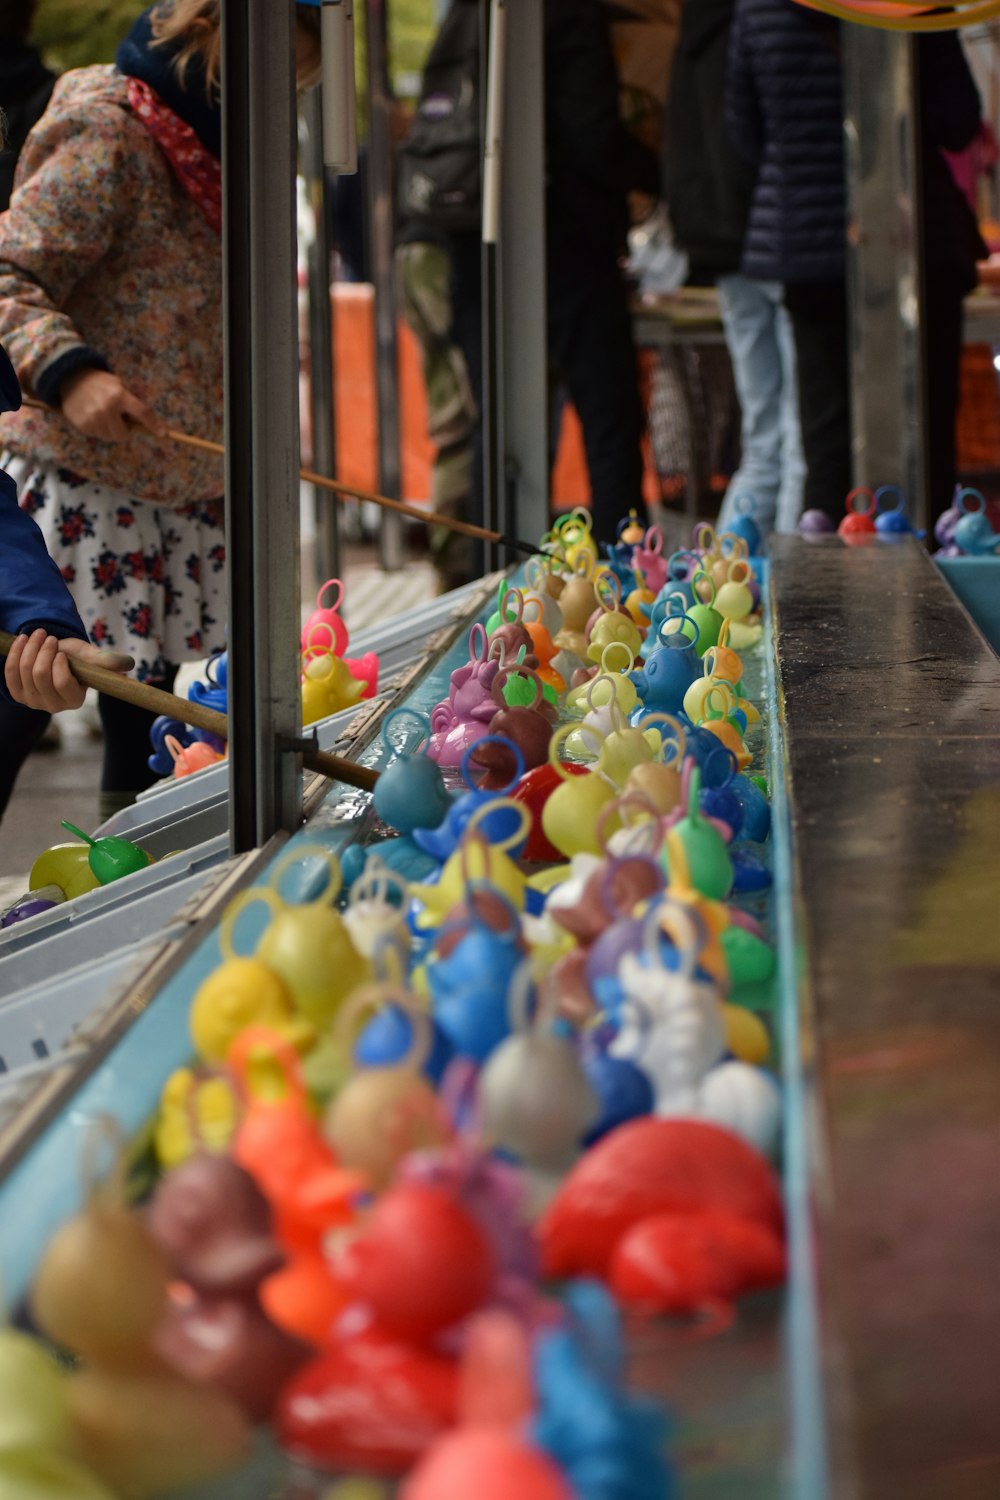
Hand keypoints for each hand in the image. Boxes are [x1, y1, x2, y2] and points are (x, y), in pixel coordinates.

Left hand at [4, 629, 133, 713]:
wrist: (54, 657)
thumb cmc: (76, 659)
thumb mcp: (90, 657)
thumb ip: (106, 661)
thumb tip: (128, 665)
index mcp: (75, 700)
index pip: (62, 683)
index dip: (58, 662)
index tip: (62, 650)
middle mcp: (53, 706)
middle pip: (40, 675)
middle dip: (43, 650)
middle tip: (49, 636)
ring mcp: (33, 702)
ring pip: (24, 670)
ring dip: (30, 646)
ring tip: (38, 635)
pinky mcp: (18, 695)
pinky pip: (10, 672)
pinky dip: (16, 651)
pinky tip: (23, 641)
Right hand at [60, 369, 165, 441]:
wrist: (71, 378)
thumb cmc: (100, 382)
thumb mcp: (118, 385)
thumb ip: (130, 402)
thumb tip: (143, 423)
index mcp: (119, 396)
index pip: (142, 413)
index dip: (154, 425)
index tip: (162, 434)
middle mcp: (107, 408)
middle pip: (124, 434)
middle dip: (125, 431)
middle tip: (119, 422)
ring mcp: (93, 418)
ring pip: (110, 437)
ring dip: (110, 431)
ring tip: (103, 417)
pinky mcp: (82, 424)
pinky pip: (97, 435)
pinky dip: (98, 430)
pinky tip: (93, 417)